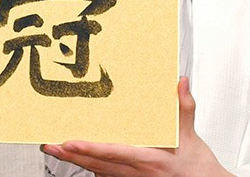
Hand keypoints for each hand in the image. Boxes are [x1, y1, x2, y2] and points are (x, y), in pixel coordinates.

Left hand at [42, 77, 232, 175]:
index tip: (69, 141)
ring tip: (59, 151)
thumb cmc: (200, 171)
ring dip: (79, 162)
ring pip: (100, 172)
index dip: (90, 148)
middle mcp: (138, 175)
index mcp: (150, 161)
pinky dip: (94, 169)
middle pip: (97, 165)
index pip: (113, 153)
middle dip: (71, 155)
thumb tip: (180, 82)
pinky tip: (84, 162)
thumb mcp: (193, 138)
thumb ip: (184, 108)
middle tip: (50, 145)